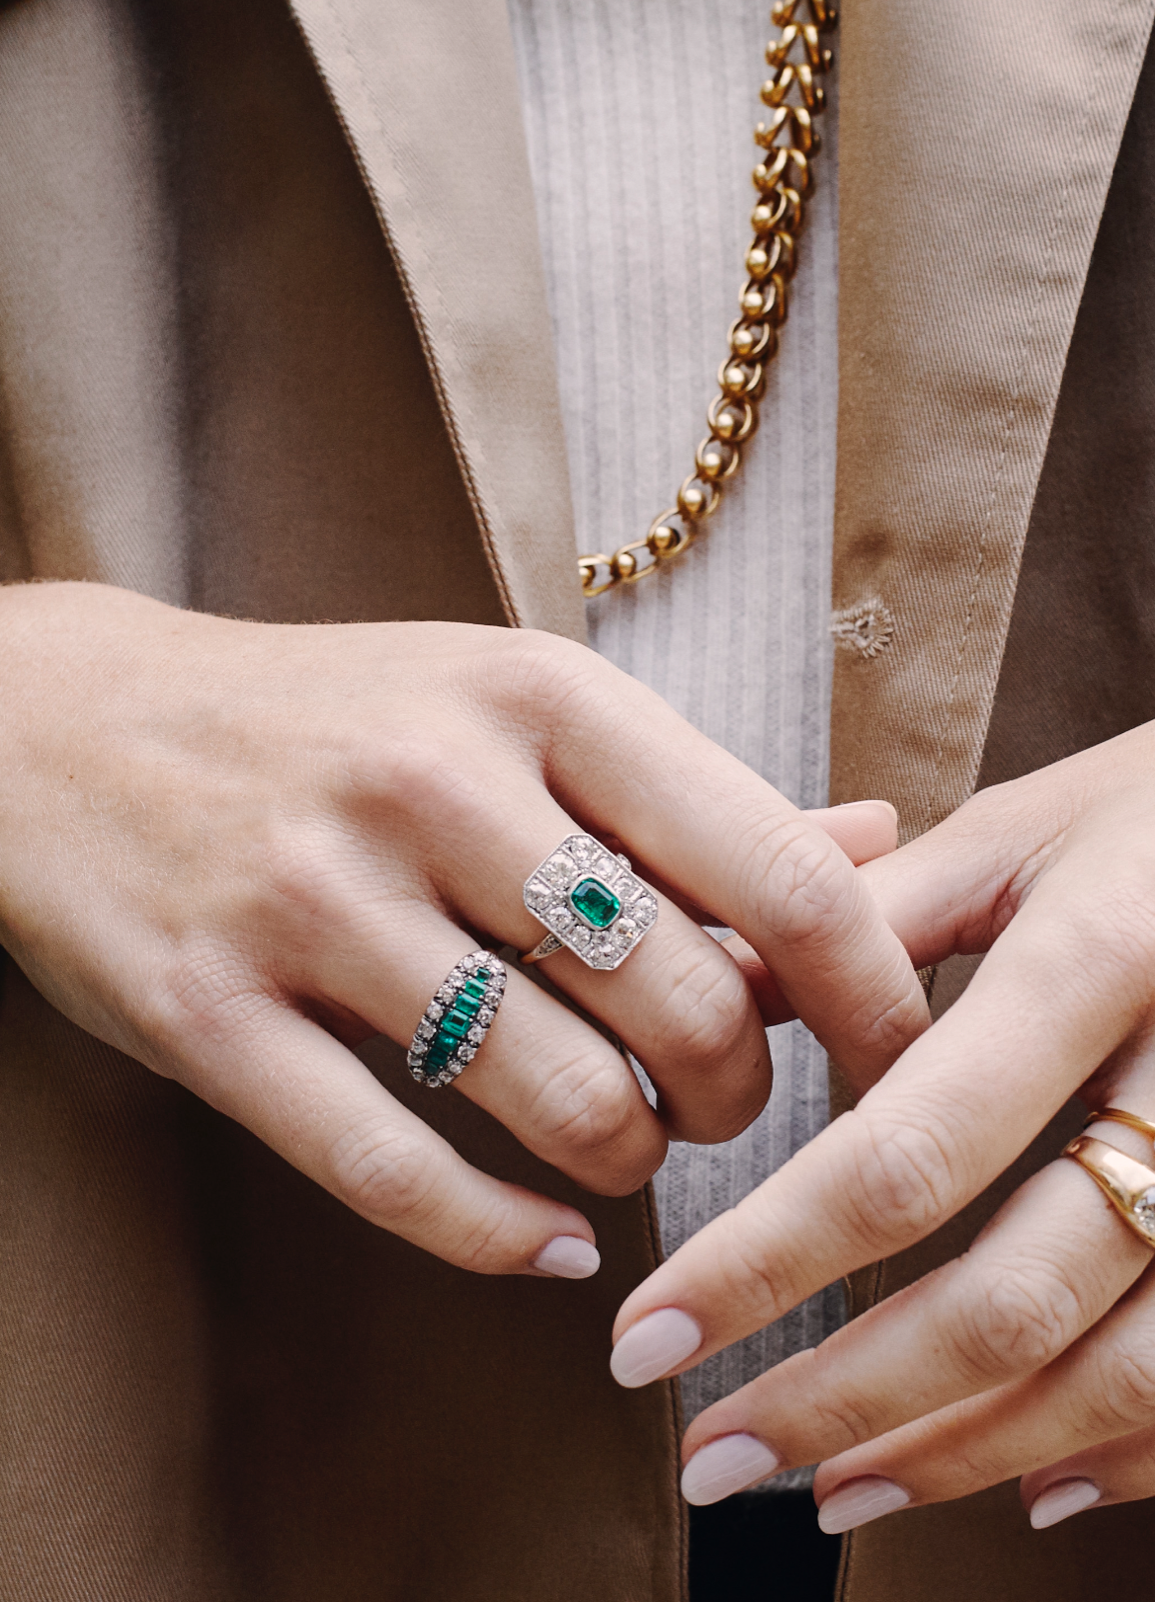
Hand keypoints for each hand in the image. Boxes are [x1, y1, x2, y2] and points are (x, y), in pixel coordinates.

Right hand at [0, 581, 921, 1275]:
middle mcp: (431, 782)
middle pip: (685, 1006)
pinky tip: (543, 1241)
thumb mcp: (510, 706)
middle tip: (714, 1104)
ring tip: (618, 1147)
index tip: (889, 1060)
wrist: (66, 724)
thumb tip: (877, 844)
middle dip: (736, 1097)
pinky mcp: (205, 1008)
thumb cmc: (329, 719)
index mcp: (534, 692)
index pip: (776, 868)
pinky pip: (396, 1172)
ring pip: (560, 1101)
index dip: (869, 993)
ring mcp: (310, 897)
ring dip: (627, 1164)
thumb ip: (690, 792)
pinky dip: (499, 1236)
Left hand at [608, 723, 1154, 1530]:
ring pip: (1117, 1374)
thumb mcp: (1020, 831)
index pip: (900, 1155)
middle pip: (1011, 1302)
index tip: (651, 1335)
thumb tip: (704, 982)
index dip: (762, 1263)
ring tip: (832, 1492)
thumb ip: (871, 915)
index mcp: (1090, 968)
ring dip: (962, 1456)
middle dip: (845, 1401)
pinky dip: (1117, 1453)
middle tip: (713, 1457)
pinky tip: (1023, 1487)